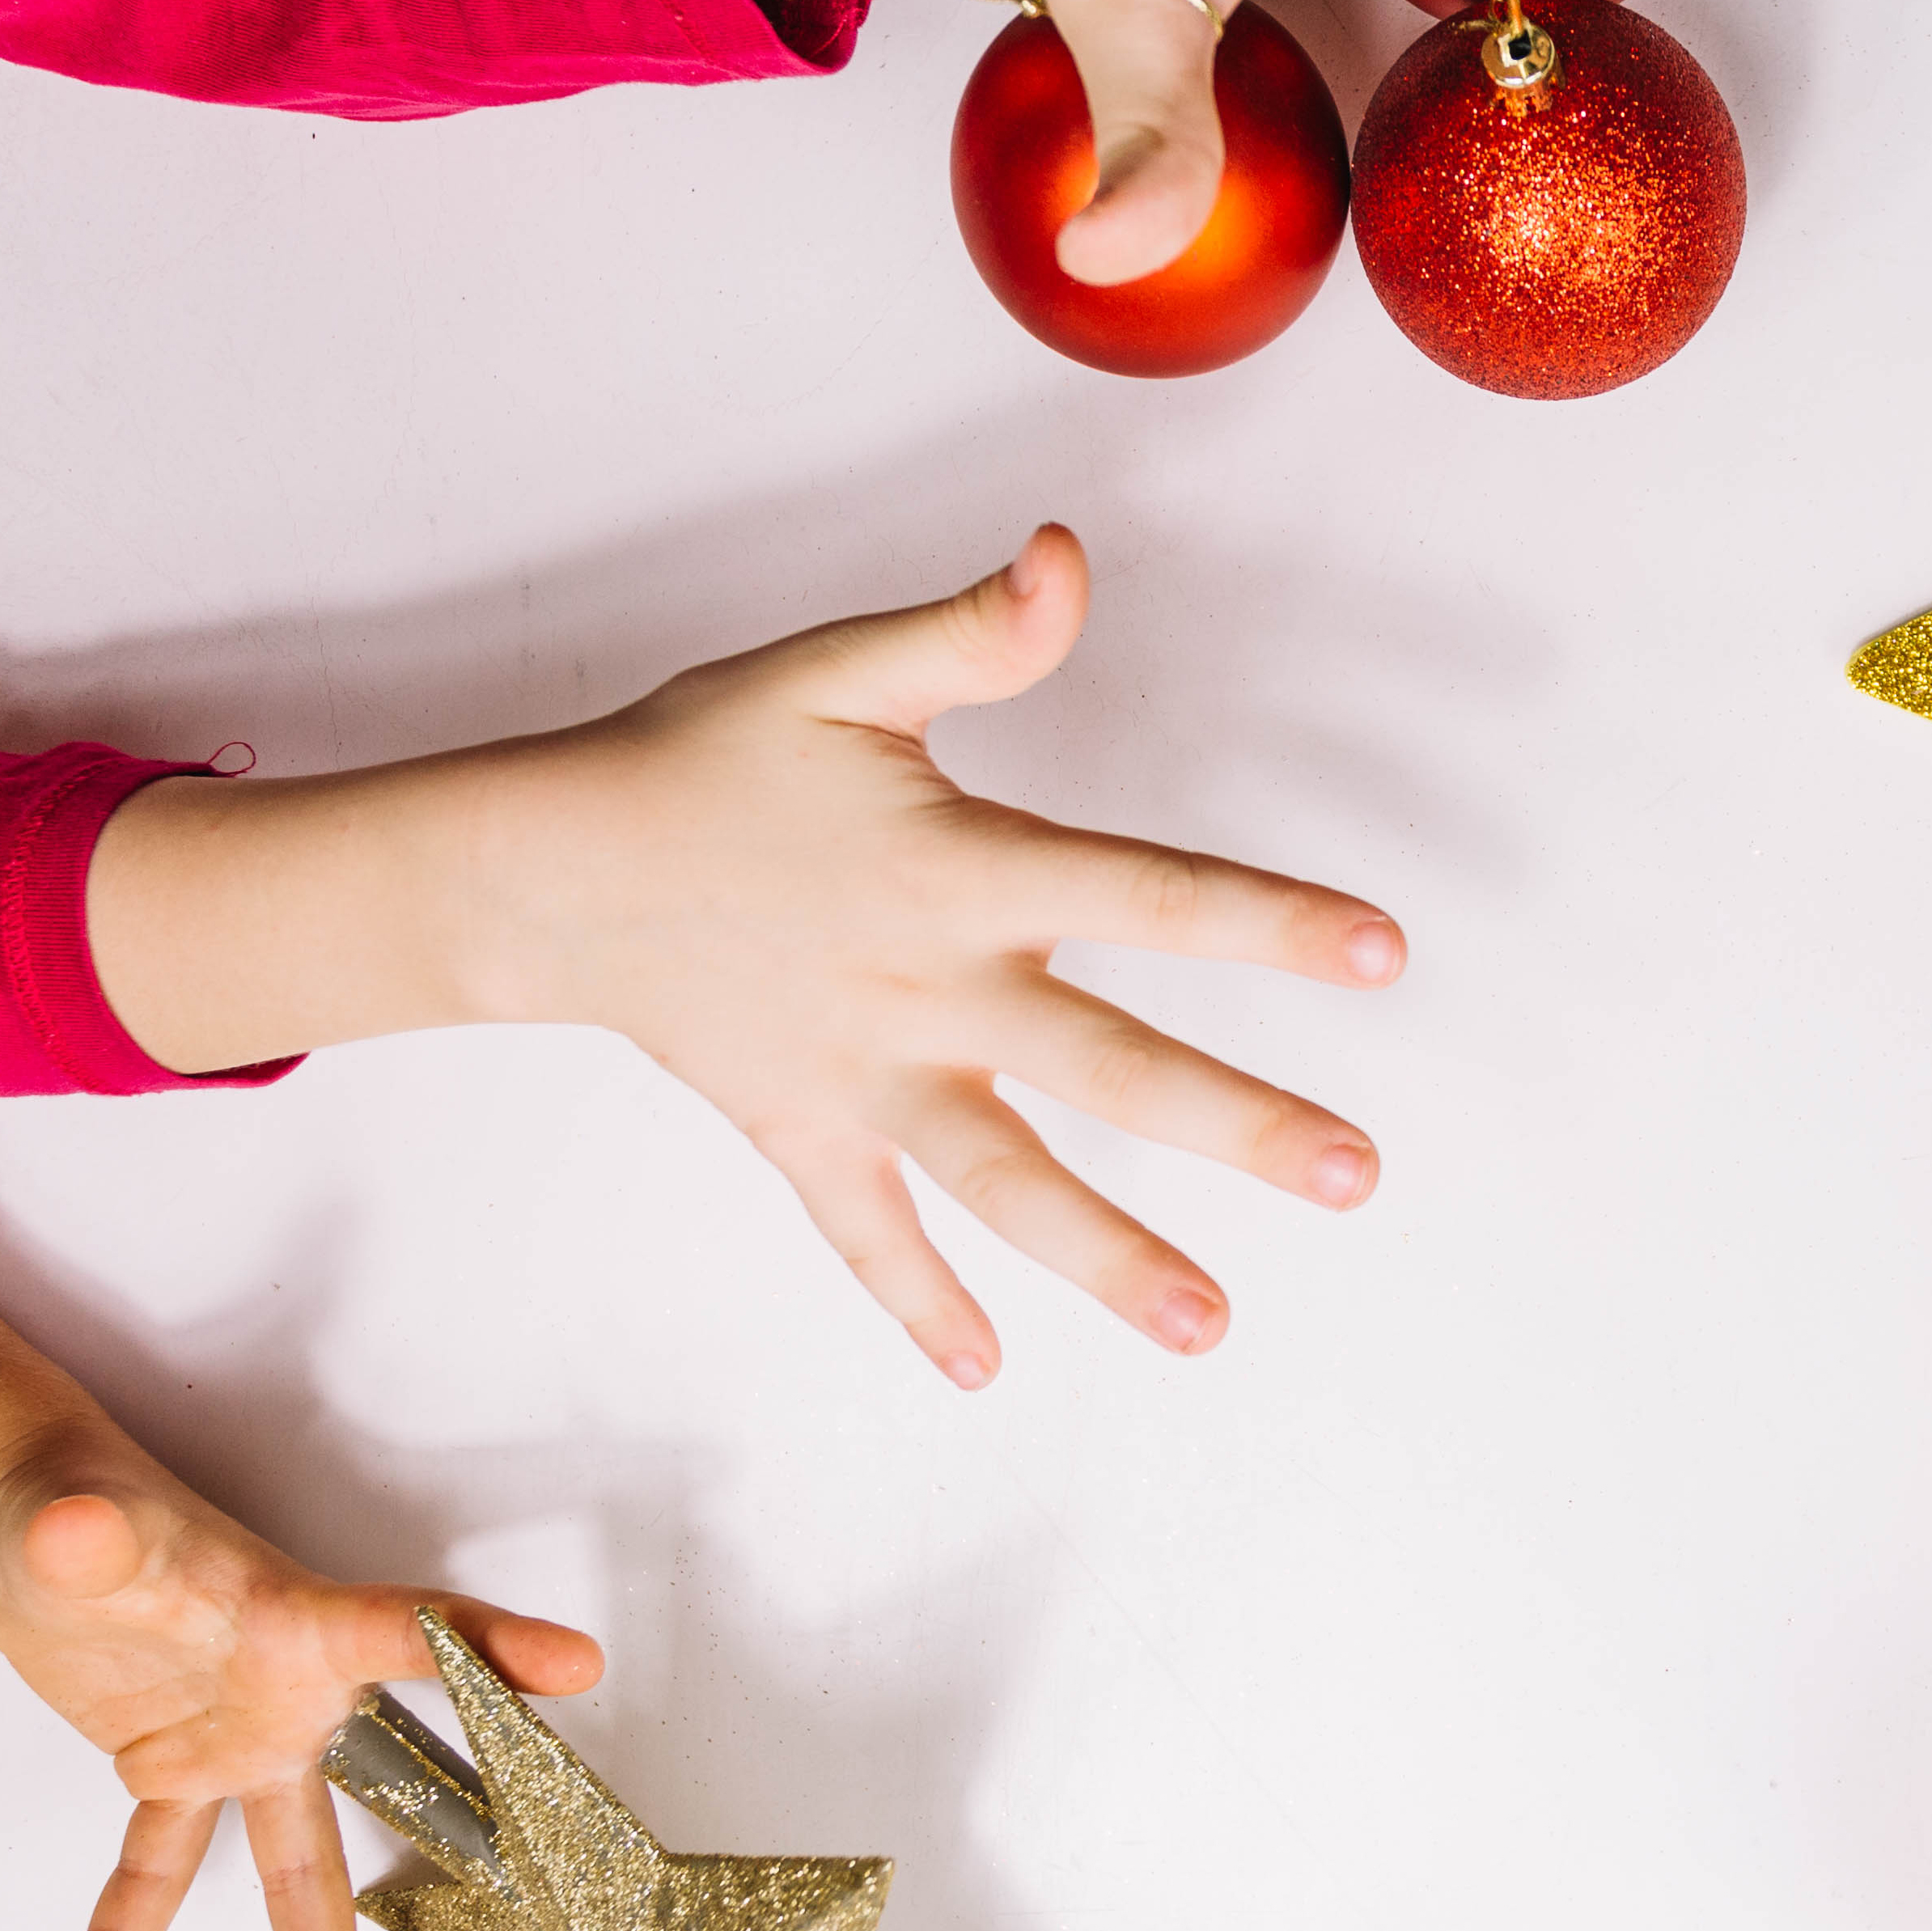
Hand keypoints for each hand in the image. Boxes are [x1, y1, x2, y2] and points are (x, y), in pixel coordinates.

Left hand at [0, 1260, 604, 1930]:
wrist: (31, 1524)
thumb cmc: (65, 1505)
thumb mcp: (65, 1523)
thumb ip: (80, 1538)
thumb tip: (76, 1535)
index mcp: (290, 1615)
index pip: (402, 1626)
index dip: (489, 1643)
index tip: (576, 1663)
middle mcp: (288, 1687)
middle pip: (386, 1782)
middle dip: (449, 1839)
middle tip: (507, 1914)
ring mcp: (238, 1737)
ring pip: (295, 1860)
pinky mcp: (175, 1769)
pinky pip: (161, 1869)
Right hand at [90, 527, 1402, 1383]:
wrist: (548, 867)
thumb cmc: (707, 757)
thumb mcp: (838, 672)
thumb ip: (972, 634)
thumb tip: (1068, 561)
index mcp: (959, 873)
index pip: (1148, 896)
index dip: (1267, 922)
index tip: (1383, 955)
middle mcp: (929, 991)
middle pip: (1109, 1068)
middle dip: (1237, 1125)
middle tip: (1355, 1176)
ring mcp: (866, 1077)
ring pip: (1007, 1184)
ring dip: (1110, 1257)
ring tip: (1212, 1323)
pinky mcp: (802, 1131)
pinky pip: (867, 1235)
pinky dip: (918, 1303)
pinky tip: (986, 1369)